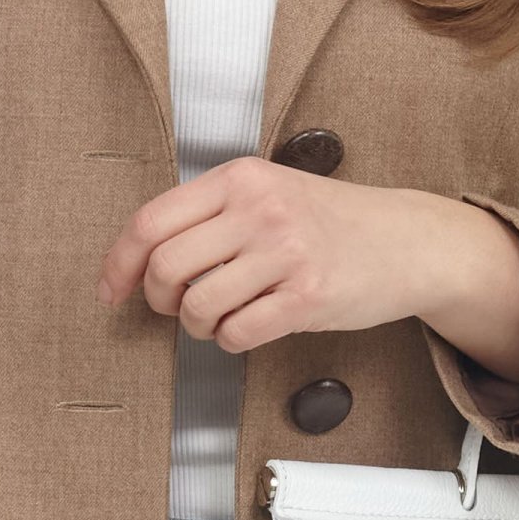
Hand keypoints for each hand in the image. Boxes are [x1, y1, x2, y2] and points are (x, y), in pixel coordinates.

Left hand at [94, 157, 518, 402]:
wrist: (407, 241)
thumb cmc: (334, 222)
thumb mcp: (270, 193)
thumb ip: (213, 214)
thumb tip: (143, 258)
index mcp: (241, 178)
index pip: (151, 220)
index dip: (119, 263)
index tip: (112, 289)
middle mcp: (260, 210)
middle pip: (166, 267)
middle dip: (160, 299)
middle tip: (175, 306)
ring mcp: (285, 252)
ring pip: (198, 306)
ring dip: (198, 325)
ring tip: (221, 318)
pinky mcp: (307, 296)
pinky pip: (237, 333)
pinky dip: (231, 340)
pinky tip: (248, 328)